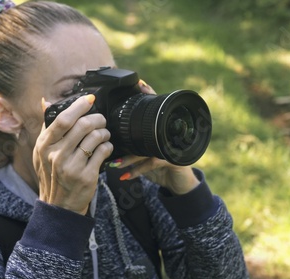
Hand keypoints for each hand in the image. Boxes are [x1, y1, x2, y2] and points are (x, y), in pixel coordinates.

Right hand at [33, 95, 112, 214]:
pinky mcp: (86, 176)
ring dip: (104, 132)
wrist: (59, 206)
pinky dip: (108, 146)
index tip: (90, 99)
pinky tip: (105, 148)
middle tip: (101, 120)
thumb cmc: (52, 174)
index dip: (78, 106)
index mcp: (44, 146)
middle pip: (83, 126)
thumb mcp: (42, 152)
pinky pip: (103, 151)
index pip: (62, 120)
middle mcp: (56, 155)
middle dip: (97, 119)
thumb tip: (46, 101)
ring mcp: (71, 166)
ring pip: (95, 137)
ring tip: (104, 135)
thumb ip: (47, 126)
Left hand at [110, 79, 199, 194]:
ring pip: (146, 149)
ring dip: (129, 157)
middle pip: (149, 127)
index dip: (150, 95)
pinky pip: (152, 164)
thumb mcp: (146, 152)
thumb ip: (133, 143)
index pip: (156, 108)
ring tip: (114, 162)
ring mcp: (172, 147)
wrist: (179, 182)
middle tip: (110, 132)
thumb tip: (111, 136)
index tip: (139, 85)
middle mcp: (168, 135)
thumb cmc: (159, 165)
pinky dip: (137, 171)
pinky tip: (124, 176)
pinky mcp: (174, 160)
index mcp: (162, 129)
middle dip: (130, 130)